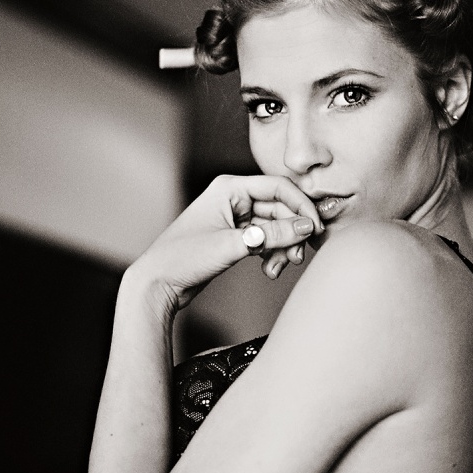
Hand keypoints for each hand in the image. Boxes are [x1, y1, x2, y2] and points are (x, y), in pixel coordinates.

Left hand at [133, 174, 323, 311]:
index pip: (279, 188)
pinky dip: (272, 254)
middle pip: (280, 209)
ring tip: (279, 269)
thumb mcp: (232, 245)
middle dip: (292, 233)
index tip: (315, 230)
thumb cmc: (183, 258)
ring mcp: (235, 219)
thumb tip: (306, 227)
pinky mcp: (235, 238)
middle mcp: (234, 199)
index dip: (301, 207)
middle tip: (298, 257)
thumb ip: (272, 235)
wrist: (157, 284)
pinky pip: (266, 240)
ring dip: (283, 247)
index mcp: (229, 188)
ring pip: (275, 227)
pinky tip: (269, 271)